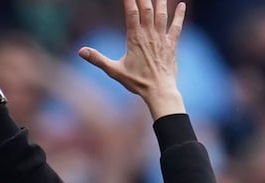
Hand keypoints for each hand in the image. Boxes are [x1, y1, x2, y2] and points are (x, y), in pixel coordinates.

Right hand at [78, 0, 185, 119]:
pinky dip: (179, 15)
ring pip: (161, 14)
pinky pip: (176, 27)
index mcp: (135, 38)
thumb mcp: (114, 71)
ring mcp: (162, 38)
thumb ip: (97, 59)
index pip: (131, 12)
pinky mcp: (171, 44)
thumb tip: (81, 51)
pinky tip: (183, 5)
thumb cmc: (137, 82)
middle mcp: (149, 34)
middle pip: (147, 8)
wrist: (159, 91)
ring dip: (160, 0)